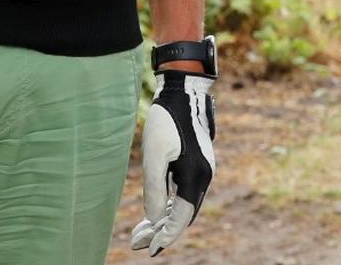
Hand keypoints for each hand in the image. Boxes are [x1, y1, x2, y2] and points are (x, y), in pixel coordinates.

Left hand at [129, 71, 214, 255]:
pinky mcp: (196, 164)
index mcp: (195, 176)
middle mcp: (203, 176)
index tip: (149, 249)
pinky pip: (183, 193)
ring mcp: (202, 170)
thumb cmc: (167, 120)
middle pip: (183, 214)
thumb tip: (153, 217)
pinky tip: (155, 211)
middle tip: (137, 242)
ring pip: (183, 205)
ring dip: (163, 220)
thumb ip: (154, 187)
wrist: (183, 92)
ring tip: (142, 232)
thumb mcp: (155, 153)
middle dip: (162, 232)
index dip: (165, 235)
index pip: (181, 217)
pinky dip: (168, 206)